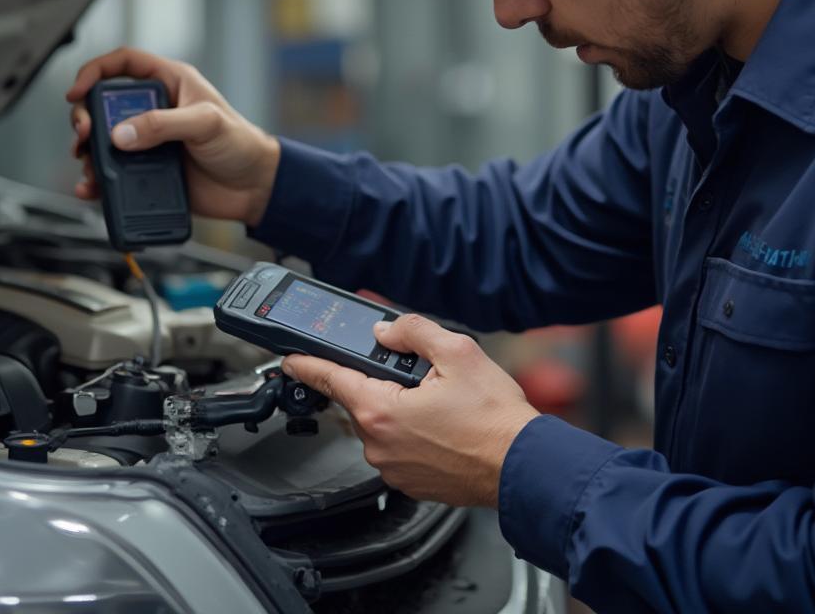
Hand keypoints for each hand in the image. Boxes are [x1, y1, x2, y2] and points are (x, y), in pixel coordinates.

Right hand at [66, 47, 280, 226]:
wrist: (255, 187)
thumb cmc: (242, 144)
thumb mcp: (206, 124)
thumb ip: (164, 124)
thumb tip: (121, 134)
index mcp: (171, 84)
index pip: (124, 63)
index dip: (96, 70)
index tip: (77, 90)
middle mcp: (155, 111)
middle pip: (104, 104)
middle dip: (86, 117)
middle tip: (85, 134)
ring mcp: (149, 142)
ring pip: (104, 141)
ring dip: (88, 152)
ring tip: (88, 164)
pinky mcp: (148, 171)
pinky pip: (114, 173)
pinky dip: (97, 181)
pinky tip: (91, 187)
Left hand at [282, 314, 538, 507]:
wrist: (523, 468)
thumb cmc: (494, 419)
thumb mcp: (457, 352)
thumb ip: (414, 332)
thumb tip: (386, 330)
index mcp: (381, 410)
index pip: (330, 380)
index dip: (307, 364)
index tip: (290, 359)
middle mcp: (379, 444)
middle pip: (363, 399)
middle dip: (384, 383)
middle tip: (424, 378)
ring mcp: (393, 467)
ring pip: (382, 425)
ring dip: (401, 410)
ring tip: (444, 406)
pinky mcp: (410, 483)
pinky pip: (399, 448)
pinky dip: (414, 434)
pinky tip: (445, 428)